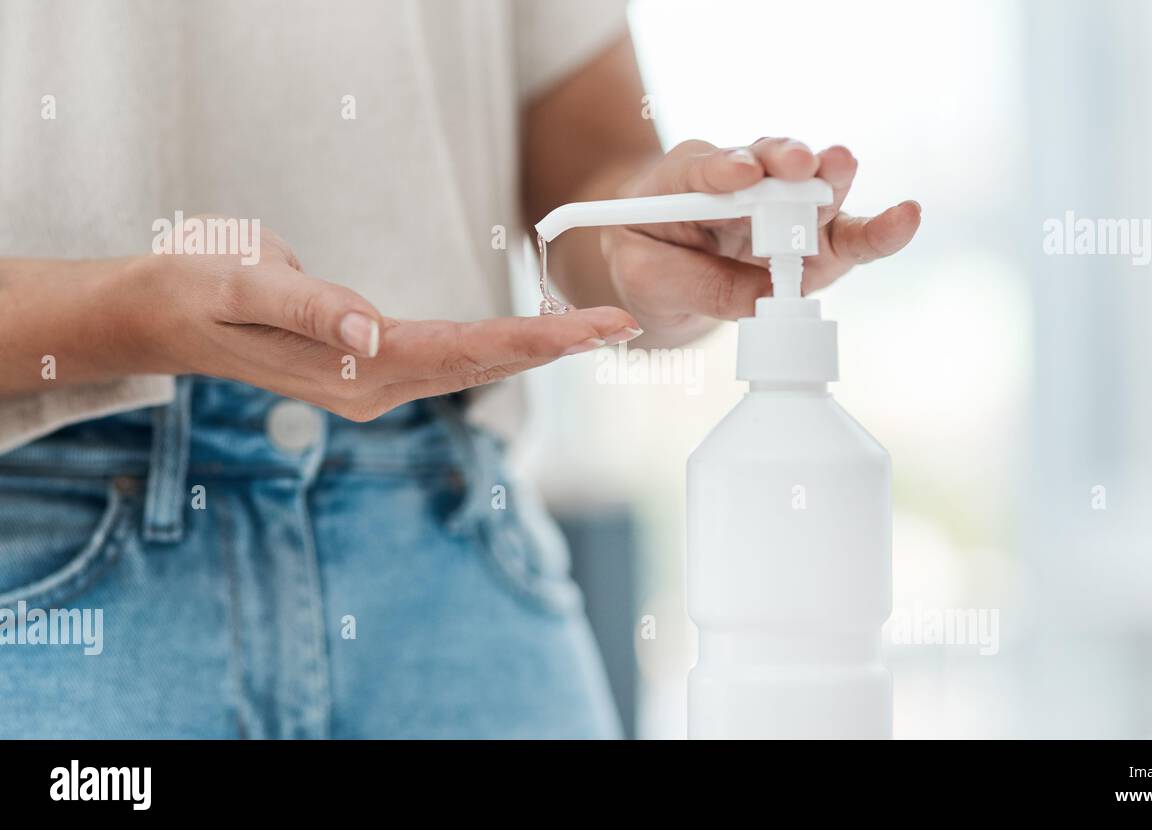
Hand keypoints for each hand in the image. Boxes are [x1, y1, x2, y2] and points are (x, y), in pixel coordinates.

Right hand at [107, 228, 640, 419]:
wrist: (162, 315)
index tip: (590, 329)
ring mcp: (373, 382)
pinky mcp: (369, 368)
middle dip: (555, 346)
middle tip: (620, 324)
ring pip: (472, 366)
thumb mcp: (242, 283)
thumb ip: (310, 306)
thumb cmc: (199, 290)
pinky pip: (449, 360)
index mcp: (353, 367)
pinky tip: (531, 341)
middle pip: (482, 365)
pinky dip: (499, 348)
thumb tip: (372, 330)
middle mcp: (373, 385)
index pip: (462, 352)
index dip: (532, 340)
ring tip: (594, 331)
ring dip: (535, 350)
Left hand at [600, 138, 920, 342]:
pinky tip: (905, 218)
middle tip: (798, 163)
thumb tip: (769, 298)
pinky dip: (877, 230)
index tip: (739, 173)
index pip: (702, 168)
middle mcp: (744, 180)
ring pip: (812, 190)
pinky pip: (847, 235)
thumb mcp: (649, 280)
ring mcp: (784, 208)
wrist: (661, 272)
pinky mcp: (816, 240)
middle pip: (770, 164)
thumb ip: (702, 286)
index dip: (722, 168)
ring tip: (843, 167)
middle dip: (785, 161)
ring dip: (829, 180)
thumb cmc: (648, 261)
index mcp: (686, 178)